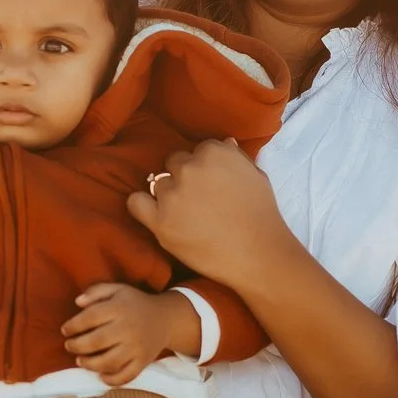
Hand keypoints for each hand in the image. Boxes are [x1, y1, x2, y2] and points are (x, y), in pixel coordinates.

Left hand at [61, 283, 201, 385]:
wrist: (166, 319)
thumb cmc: (134, 304)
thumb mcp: (117, 289)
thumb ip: (96, 291)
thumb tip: (77, 302)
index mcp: (120, 308)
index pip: (90, 317)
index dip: (73, 325)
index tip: (65, 330)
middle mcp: (128, 329)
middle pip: (96, 342)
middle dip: (77, 346)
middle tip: (69, 346)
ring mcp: (136, 348)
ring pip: (109, 362)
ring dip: (90, 364)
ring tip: (80, 361)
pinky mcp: (143, 362)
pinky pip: (126, 376)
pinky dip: (111, 380)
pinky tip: (101, 375)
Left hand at [127, 139, 286, 291]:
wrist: (258, 254)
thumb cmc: (262, 216)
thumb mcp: (257, 176)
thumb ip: (236, 157)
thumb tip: (224, 142)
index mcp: (214, 152)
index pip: (197, 151)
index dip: (204, 169)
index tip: (211, 185)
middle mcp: (190, 168)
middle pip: (174, 164)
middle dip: (184, 179)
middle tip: (198, 201)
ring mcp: (172, 194)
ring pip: (157, 184)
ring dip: (168, 196)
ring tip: (187, 216)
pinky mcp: (160, 221)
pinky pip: (135, 203)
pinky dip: (143, 207)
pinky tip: (157, 216)